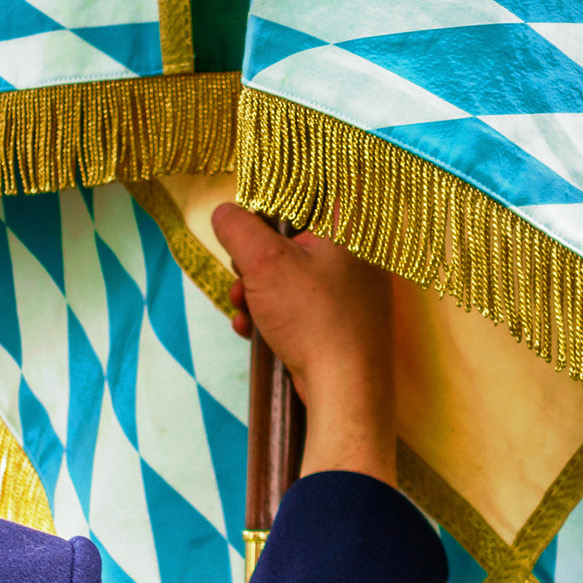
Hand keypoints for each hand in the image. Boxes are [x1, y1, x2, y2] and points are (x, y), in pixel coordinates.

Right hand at [212, 206, 394, 486]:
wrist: (344, 390)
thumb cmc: (314, 320)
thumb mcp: (263, 263)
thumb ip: (239, 229)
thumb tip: (224, 212)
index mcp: (349, 230)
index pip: (315, 191)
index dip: (277, 200)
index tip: (252, 216)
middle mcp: (357, 257)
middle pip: (294, 239)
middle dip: (256, 261)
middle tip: (242, 275)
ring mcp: (353, 294)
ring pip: (293, 277)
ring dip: (258, 292)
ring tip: (242, 310)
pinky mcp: (343, 325)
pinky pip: (301, 307)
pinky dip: (274, 315)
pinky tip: (252, 331)